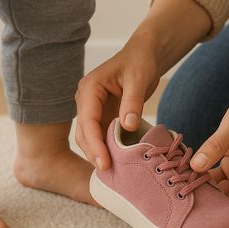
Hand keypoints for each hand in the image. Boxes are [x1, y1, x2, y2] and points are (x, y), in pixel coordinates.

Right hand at [75, 39, 159, 170]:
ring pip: (89, 136)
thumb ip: (132, 102)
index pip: (87, 120)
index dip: (94, 143)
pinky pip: (100, 135)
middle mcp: (86, 99)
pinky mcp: (102, 115)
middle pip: (84, 132)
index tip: (104, 162)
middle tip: (108, 172)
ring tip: (111, 171)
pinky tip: (115, 161)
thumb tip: (127, 126)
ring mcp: (92, 108)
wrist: (144, 55)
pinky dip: (105, 148)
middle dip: (94, 152)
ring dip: (98, 152)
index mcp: (89, 88)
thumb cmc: (140, 62)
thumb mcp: (138, 79)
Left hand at [191, 86, 228, 220]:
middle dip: (212, 206)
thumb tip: (196, 166)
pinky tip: (188, 175)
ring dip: (206, 192)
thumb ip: (215, 146)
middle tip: (186, 203)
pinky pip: (217, 177)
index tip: (209, 222)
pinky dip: (204, 177)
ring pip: (222, 191)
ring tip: (182, 190)